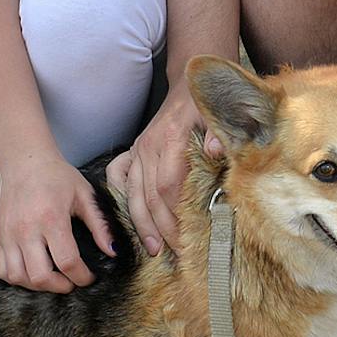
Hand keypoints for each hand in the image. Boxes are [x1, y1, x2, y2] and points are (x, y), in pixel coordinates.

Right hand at [0, 151, 113, 291]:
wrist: (24, 161)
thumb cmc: (57, 176)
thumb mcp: (85, 195)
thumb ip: (100, 225)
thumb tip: (113, 251)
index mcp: (51, 218)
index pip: (67, 261)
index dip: (82, 277)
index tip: (90, 277)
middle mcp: (26, 229)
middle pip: (40, 276)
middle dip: (61, 287)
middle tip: (73, 281)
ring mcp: (8, 235)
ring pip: (19, 277)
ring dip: (39, 286)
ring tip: (54, 278)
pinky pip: (3, 270)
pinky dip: (18, 279)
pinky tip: (33, 272)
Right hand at [110, 81, 219, 256]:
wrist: (190, 83)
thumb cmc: (207, 103)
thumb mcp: (216, 114)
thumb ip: (216, 133)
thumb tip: (215, 151)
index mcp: (171, 139)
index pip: (168, 187)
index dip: (176, 217)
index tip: (188, 238)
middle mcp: (149, 147)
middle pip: (149, 197)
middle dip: (161, 229)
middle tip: (174, 254)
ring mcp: (138, 150)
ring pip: (133, 194)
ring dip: (142, 224)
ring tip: (153, 249)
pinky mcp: (133, 151)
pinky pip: (119, 178)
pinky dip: (122, 201)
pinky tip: (129, 221)